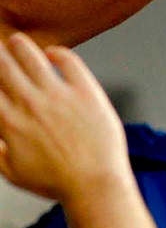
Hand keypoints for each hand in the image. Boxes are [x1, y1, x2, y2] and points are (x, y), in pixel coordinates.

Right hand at [0, 33, 128, 200]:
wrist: (95, 185)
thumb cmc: (57, 183)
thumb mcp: (12, 171)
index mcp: (9, 122)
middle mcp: (29, 104)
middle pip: (2, 65)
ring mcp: (59, 96)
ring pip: (30, 55)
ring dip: (20, 45)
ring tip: (17, 42)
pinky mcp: (86, 93)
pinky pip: (69, 61)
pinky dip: (58, 52)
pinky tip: (53, 53)